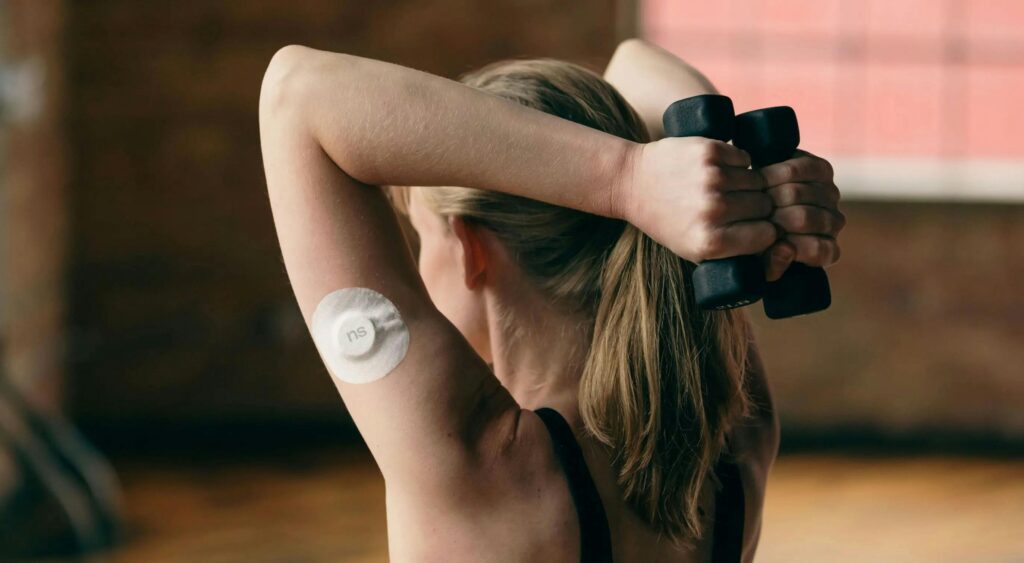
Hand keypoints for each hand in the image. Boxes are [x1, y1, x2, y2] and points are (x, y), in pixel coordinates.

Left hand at [626, 137, 776, 263]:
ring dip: (751, 182)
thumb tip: (783, 249)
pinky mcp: (708, 151)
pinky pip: (744, 156)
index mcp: (711, 242)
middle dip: (759, 206)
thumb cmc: (667, 221)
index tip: (756, 225)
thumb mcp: (694, 250)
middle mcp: (713, 211)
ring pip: (758, 179)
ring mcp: (711, 178)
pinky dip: (738, 162)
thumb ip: (735, 254)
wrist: (633, 183)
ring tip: (732, 187)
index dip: (765, 230)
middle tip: (741, 203)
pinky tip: (723, 169)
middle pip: (765, 206)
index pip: (768, 236)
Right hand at [758, 150, 844, 280]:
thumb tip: (786, 249)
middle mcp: (833, 224)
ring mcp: (830, 197)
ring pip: (800, 193)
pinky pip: (807, 168)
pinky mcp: (824, 171)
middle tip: (751, 213)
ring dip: (771, 194)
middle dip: (772, 217)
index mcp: (826, 252)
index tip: (764, 237)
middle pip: (803, 218)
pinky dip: (782, 170)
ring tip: (753, 197)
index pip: (817, 250)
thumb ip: (773, 265)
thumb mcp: (760, 262)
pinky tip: (765, 175)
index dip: (788, 243)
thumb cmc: (757, 242)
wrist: (752, 207)